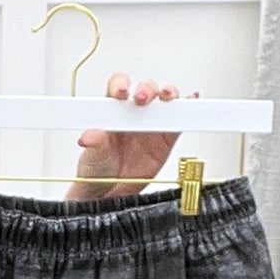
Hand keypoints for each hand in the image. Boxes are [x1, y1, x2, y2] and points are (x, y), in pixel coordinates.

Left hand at [68, 74, 199, 199]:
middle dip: (146, 89)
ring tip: (167, 97)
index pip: (118, 88)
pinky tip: (191, 102)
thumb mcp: (92, 158)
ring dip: (168, 93)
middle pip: (145, 89)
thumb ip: (94, 145)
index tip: (121, 92)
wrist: (111, 193)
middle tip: (142, 99)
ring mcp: (152, 123)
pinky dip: (188, 108)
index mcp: (112, 111)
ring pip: (164, 100)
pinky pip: (179, 120)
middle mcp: (133, 112)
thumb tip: (87, 137)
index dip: (121, 85)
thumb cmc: (97, 170)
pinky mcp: (166, 138)